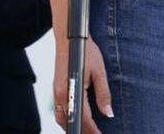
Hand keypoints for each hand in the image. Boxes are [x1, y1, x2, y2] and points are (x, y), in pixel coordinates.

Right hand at [48, 0, 112, 132]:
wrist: (70, 38)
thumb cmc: (86, 52)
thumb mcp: (99, 72)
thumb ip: (103, 95)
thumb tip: (108, 113)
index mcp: (70, 92)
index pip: (82, 118)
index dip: (92, 130)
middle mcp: (59, 95)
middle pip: (68, 122)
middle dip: (82, 131)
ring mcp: (55, 92)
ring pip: (61, 118)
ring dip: (72, 126)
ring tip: (87, 131)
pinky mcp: (56, 89)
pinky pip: (59, 110)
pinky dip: (66, 119)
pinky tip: (76, 119)